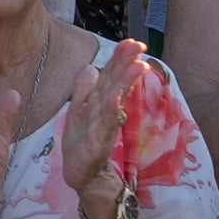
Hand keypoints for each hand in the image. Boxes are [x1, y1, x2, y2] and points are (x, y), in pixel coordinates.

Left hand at [60, 39, 146, 210]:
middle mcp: (104, 113)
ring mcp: (103, 127)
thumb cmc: (83, 144)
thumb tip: (91, 66)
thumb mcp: (78, 112)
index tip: (133, 42)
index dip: (120, 59)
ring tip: (137, 65)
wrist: (83, 176)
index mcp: (99, 104)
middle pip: (116, 84)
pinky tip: (115, 97)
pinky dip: (111, 110)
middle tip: (139, 46)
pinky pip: (105, 125)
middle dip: (127, 64)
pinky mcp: (98, 144)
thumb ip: (84, 90)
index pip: (111, 76)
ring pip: (114, 101)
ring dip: (125, 83)